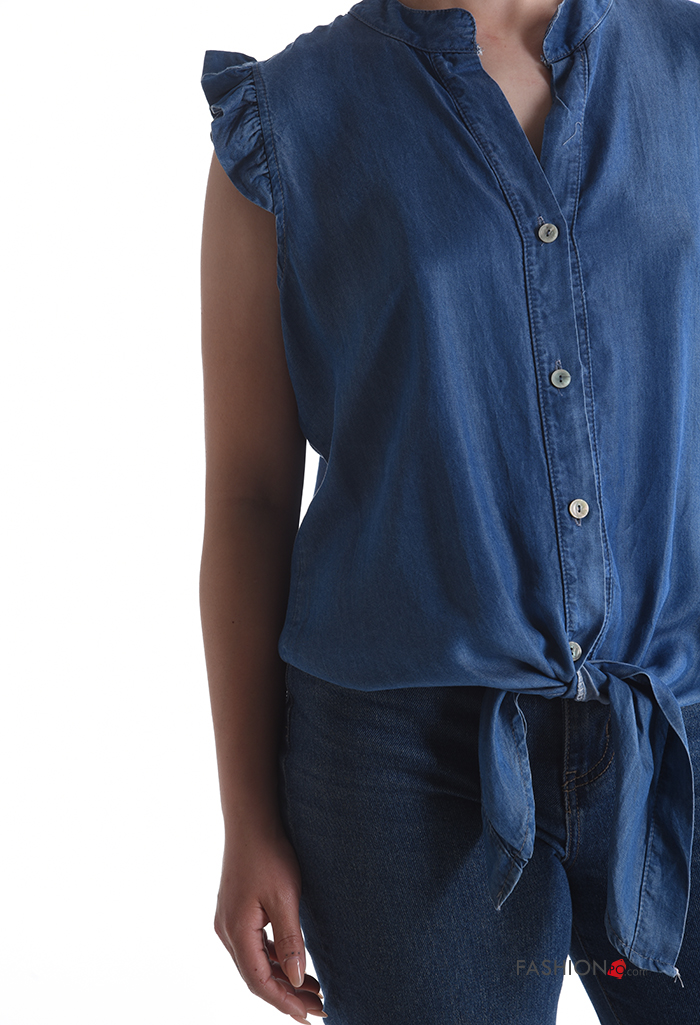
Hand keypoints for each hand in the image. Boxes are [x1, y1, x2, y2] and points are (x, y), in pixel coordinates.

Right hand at [214, 823, 325, 1022]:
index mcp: (236, 931)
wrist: (251, 820)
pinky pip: (254, 945)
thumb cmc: (269, 854)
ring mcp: (229, 920)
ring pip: (255, 962)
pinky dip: (274, 959)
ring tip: (314, 989)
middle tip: (318, 1007)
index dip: (284, 1002)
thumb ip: (290, 940)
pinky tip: (295, 962)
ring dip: (282, 977)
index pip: (259, 982)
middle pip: (256, 976)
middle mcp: (227, 930)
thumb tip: (297, 979)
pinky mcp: (236, 910)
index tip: (308, 1017)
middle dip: (287, 994)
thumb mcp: (285, 898)